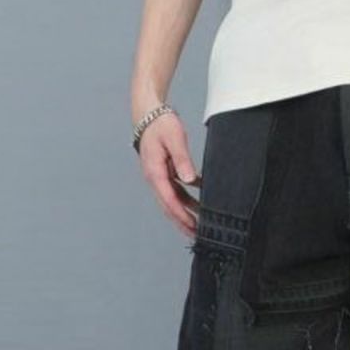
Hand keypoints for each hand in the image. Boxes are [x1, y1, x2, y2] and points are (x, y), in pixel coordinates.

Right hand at [136, 109, 199, 236]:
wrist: (148, 114)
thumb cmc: (160, 124)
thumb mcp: (174, 139)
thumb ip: (182, 159)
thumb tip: (190, 180)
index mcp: (154, 172)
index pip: (169, 200)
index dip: (181, 215)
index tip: (192, 226)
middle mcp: (155, 178)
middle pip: (169, 206)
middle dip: (182, 222)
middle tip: (197, 235)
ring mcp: (158, 176)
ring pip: (173, 200)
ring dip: (185, 212)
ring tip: (199, 225)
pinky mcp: (164, 172)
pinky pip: (176, 189)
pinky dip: (187, 198)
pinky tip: (200, 201)